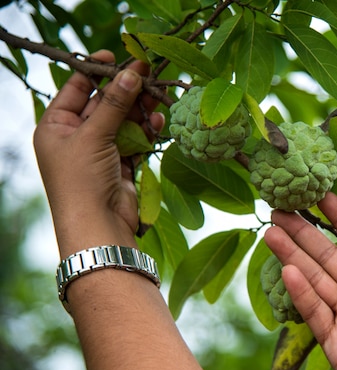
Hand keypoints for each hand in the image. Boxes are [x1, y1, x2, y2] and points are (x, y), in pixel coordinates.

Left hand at [33, 50, 163, 257]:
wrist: (99, 225)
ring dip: (140, 109)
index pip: (76, 88)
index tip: (116, 56)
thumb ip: (115, 104)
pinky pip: (137, 140)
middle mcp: (77, 136)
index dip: (96, 71)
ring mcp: (101, 150)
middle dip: (126, 89)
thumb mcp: (93, 136)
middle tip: (148, 71)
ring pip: (124, 121)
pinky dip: (148, 130)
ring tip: (159, 95)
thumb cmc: (82, 180)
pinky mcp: (123, 164)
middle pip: (105, 103)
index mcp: (56, 126)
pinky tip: (159, 121)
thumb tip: (131, 74)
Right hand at [265, 193, 336, 369]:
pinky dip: (300, 292)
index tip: (322, 193)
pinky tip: (287, 270)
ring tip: (272, 231)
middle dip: (306, 232)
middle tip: (281, 207)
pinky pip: (314, 312)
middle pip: (329, 255)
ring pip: (315, 279)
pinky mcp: (334, 340)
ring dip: (294, 256)